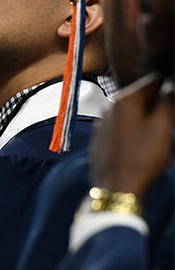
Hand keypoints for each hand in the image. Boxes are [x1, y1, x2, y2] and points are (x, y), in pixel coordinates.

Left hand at [91, 73, 173, 197]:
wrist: (115, 188)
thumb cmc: (139, 160)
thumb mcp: (161, 128)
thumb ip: (167, 102)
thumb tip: (170, 84)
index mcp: (123, 100)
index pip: (152, 81)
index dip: (169, 88)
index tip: (173, 104)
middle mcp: (109, 107)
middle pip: (143, 100)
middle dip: (161, 112)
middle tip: (171, 130)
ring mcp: (103, 122)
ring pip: (135, 117)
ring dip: (153, 126)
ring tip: (165, 148)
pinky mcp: (101, 138)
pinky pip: (125, 130)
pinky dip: (140, 137)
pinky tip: (150, 153)